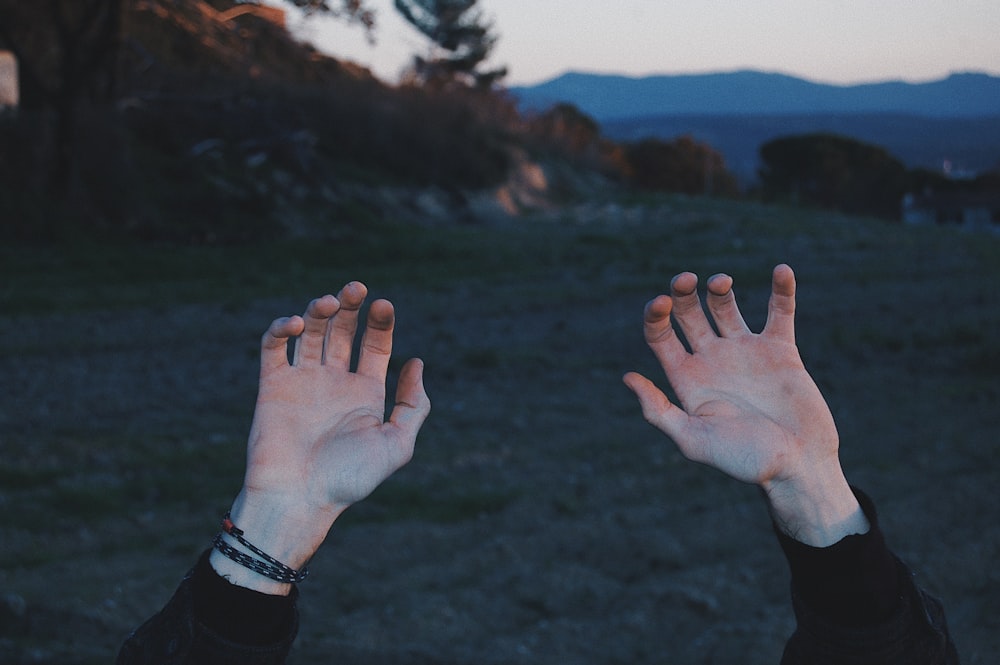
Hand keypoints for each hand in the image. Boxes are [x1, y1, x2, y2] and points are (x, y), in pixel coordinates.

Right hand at [210, 282, 429, 592]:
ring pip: (310, 331)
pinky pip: (273, 347)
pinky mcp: (272, 386)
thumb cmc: (349, 480)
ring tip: (328, 302)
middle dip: (350, 305)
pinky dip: (281, 328)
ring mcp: (302, 382)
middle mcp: (334, 383)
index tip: (383, 304)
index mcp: (365, 393)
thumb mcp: (396, 445)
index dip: (380, 322)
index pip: (375, 345)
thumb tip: (417, 364)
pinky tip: (295, 323)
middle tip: (356, 288)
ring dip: (318, 310)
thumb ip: (413, 406)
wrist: (297, 500)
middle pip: (343, 330)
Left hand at [624, 264, 867, 545]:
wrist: (798, 466)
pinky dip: (782, 289)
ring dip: (719, 288)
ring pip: (725, 306)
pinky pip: (779, 312)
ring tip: (720, 281)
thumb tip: (628, 377)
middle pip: (688, 314)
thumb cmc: (745, 461)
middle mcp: (712, 361)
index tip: (662, 302)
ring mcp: (745, 353)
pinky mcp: (780, 351)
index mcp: (687, 379)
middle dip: (682, 293)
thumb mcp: (694, 441)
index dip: (656, 315)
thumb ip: (660, 411)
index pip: (660, 336)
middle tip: (686, 280)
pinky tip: (781, 270)